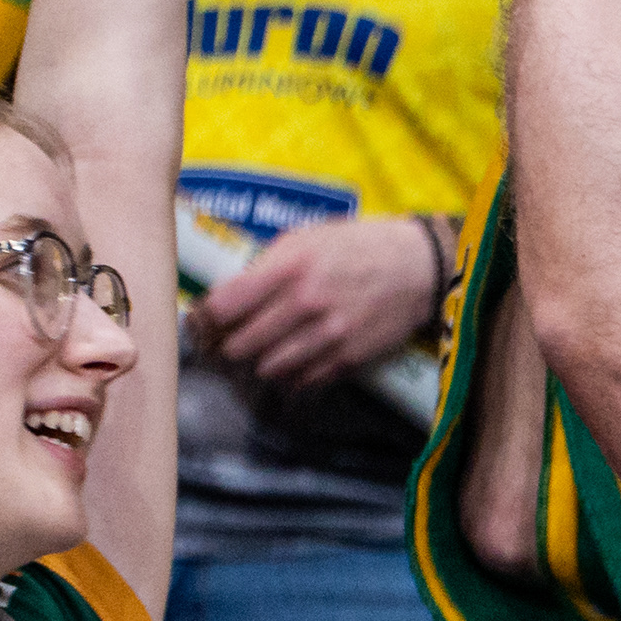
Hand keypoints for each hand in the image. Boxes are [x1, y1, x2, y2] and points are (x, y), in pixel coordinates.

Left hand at [196, 215, 442, 384]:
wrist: (418, 268)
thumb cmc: (356, 247)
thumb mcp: (305, 239)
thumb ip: (265, 267)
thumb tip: (227, 298)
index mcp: (288, 267)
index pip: (222, 307)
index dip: (204, 320)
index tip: (202, 324)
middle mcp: (305, 304)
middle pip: (240, 345)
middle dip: (228, 346)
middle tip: (226, 343)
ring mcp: (329, 335)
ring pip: (268, 368)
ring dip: (258, 364)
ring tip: (259, 354)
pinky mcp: (349, 358)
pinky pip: (303, 381)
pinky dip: (290, 377)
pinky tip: (291, 363)